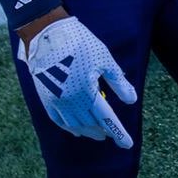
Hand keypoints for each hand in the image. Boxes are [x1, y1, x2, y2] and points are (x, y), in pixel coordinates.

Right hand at [21, 16, 135, 148]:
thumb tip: (132, 100)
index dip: (118, 132)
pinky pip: (58, 120)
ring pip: (74, 125)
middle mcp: (70, 102)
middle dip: (103, 130)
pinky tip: (76, 131)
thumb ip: (118, 82)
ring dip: (88, 131)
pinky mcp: (45, 98)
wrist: (46, 33)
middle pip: (90, 124)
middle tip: (114, 135)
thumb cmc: (79, 42)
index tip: (127, 144)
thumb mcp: (104, 58)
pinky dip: (69, 128)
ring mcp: (56, 102)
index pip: (106, 118)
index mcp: (87, 93)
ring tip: (98, 134)